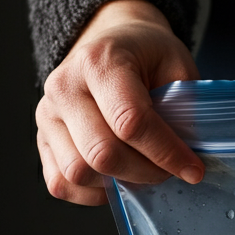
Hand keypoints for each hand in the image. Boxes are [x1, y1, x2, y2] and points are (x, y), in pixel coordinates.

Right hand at [36, 0, 204, 205]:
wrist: (109, 42)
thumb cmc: (145, 56)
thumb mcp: (176, 65)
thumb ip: (182, 108)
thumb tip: (186, 156)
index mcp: (99, 62)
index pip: (130, 121)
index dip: (166, 153)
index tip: (192, 169)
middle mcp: (65, 87)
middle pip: (102, 153)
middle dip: (145, 172)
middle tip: (169, 171)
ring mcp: (48, 115)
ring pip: (79, 172)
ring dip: (119, 183)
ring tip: (143, 170)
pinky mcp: (42, 139)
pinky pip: (61, 184)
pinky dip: (93, 192)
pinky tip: (117, 178)